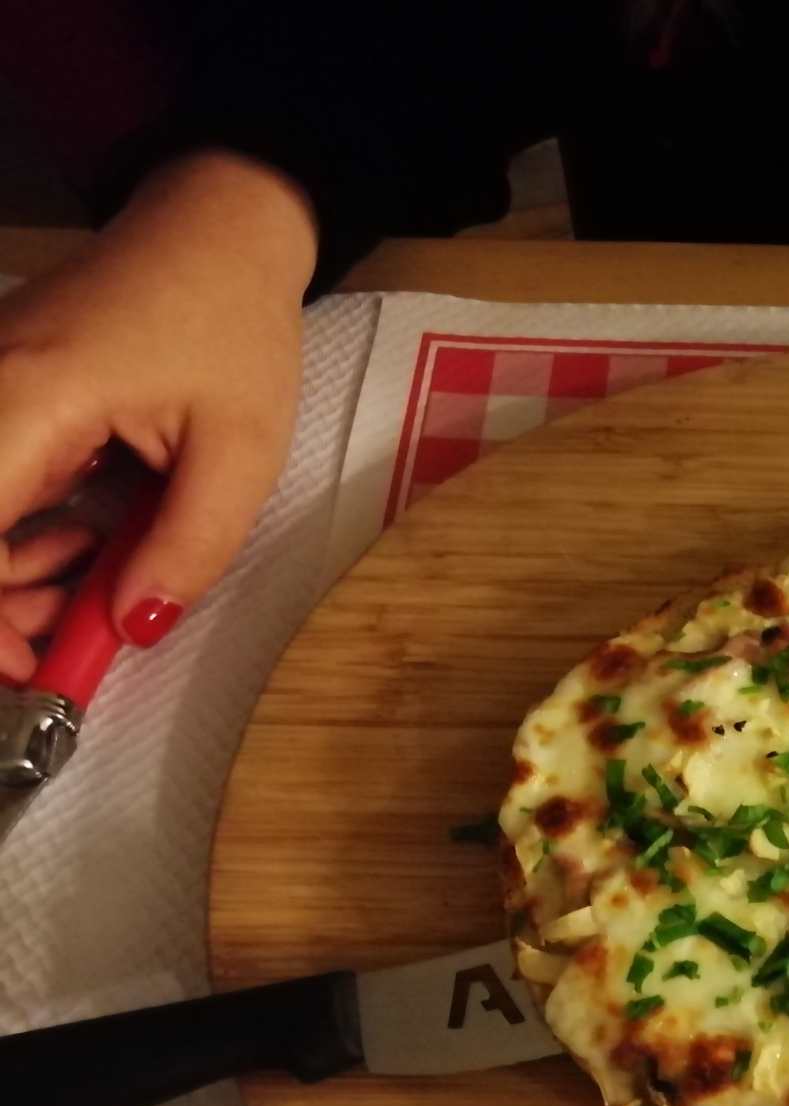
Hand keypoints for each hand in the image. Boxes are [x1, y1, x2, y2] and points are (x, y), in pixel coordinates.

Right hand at [0, 151, 316, 680]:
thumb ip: (189, 547)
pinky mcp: (0, 401)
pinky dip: (18, 537)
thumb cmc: (231, 324)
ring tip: (96, 580)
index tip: (30, 667)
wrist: (216, 233)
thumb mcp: (242, 451)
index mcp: (28, 398)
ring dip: (10, 574)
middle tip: (70, 636)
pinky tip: (83, 543)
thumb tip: (136, 629)